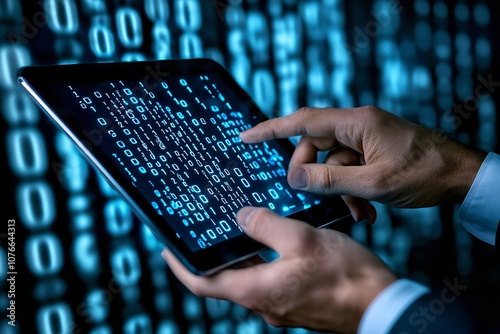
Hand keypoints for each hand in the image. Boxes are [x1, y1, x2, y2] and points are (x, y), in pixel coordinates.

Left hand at [162, 207, 396, 333]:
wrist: (380, 305)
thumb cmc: (344, 276)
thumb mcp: (300, 239)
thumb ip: (266, 225)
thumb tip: (242, 217)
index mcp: (255, 290)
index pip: (202, 285)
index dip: (181, 268)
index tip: (168, 249)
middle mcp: (263, 304)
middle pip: (225, 281)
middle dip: (213, 258)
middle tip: (206, 232)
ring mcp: (280, 307)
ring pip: (249, 280)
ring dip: (240, 258)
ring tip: (237, 231)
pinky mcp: (296, 304)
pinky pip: (269, 282)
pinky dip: (262, 264)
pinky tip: (273, 244)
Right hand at [240, 106, 485, 221]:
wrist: (461, 176)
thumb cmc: (423, 173)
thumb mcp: (372, 182)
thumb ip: (329, 180)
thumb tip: (293, 177)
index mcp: (355, 123)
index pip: (303, 121)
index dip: (270, 129)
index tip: (245, 137)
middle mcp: (357, 126)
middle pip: (315, 146)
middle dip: (312, 175)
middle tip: (312, 197)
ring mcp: (365, 139)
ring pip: (332, 163)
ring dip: (337, 190)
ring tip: (355, 215)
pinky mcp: (373, 152)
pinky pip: (349, 170)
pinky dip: (351, 191)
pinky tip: (365, 212)